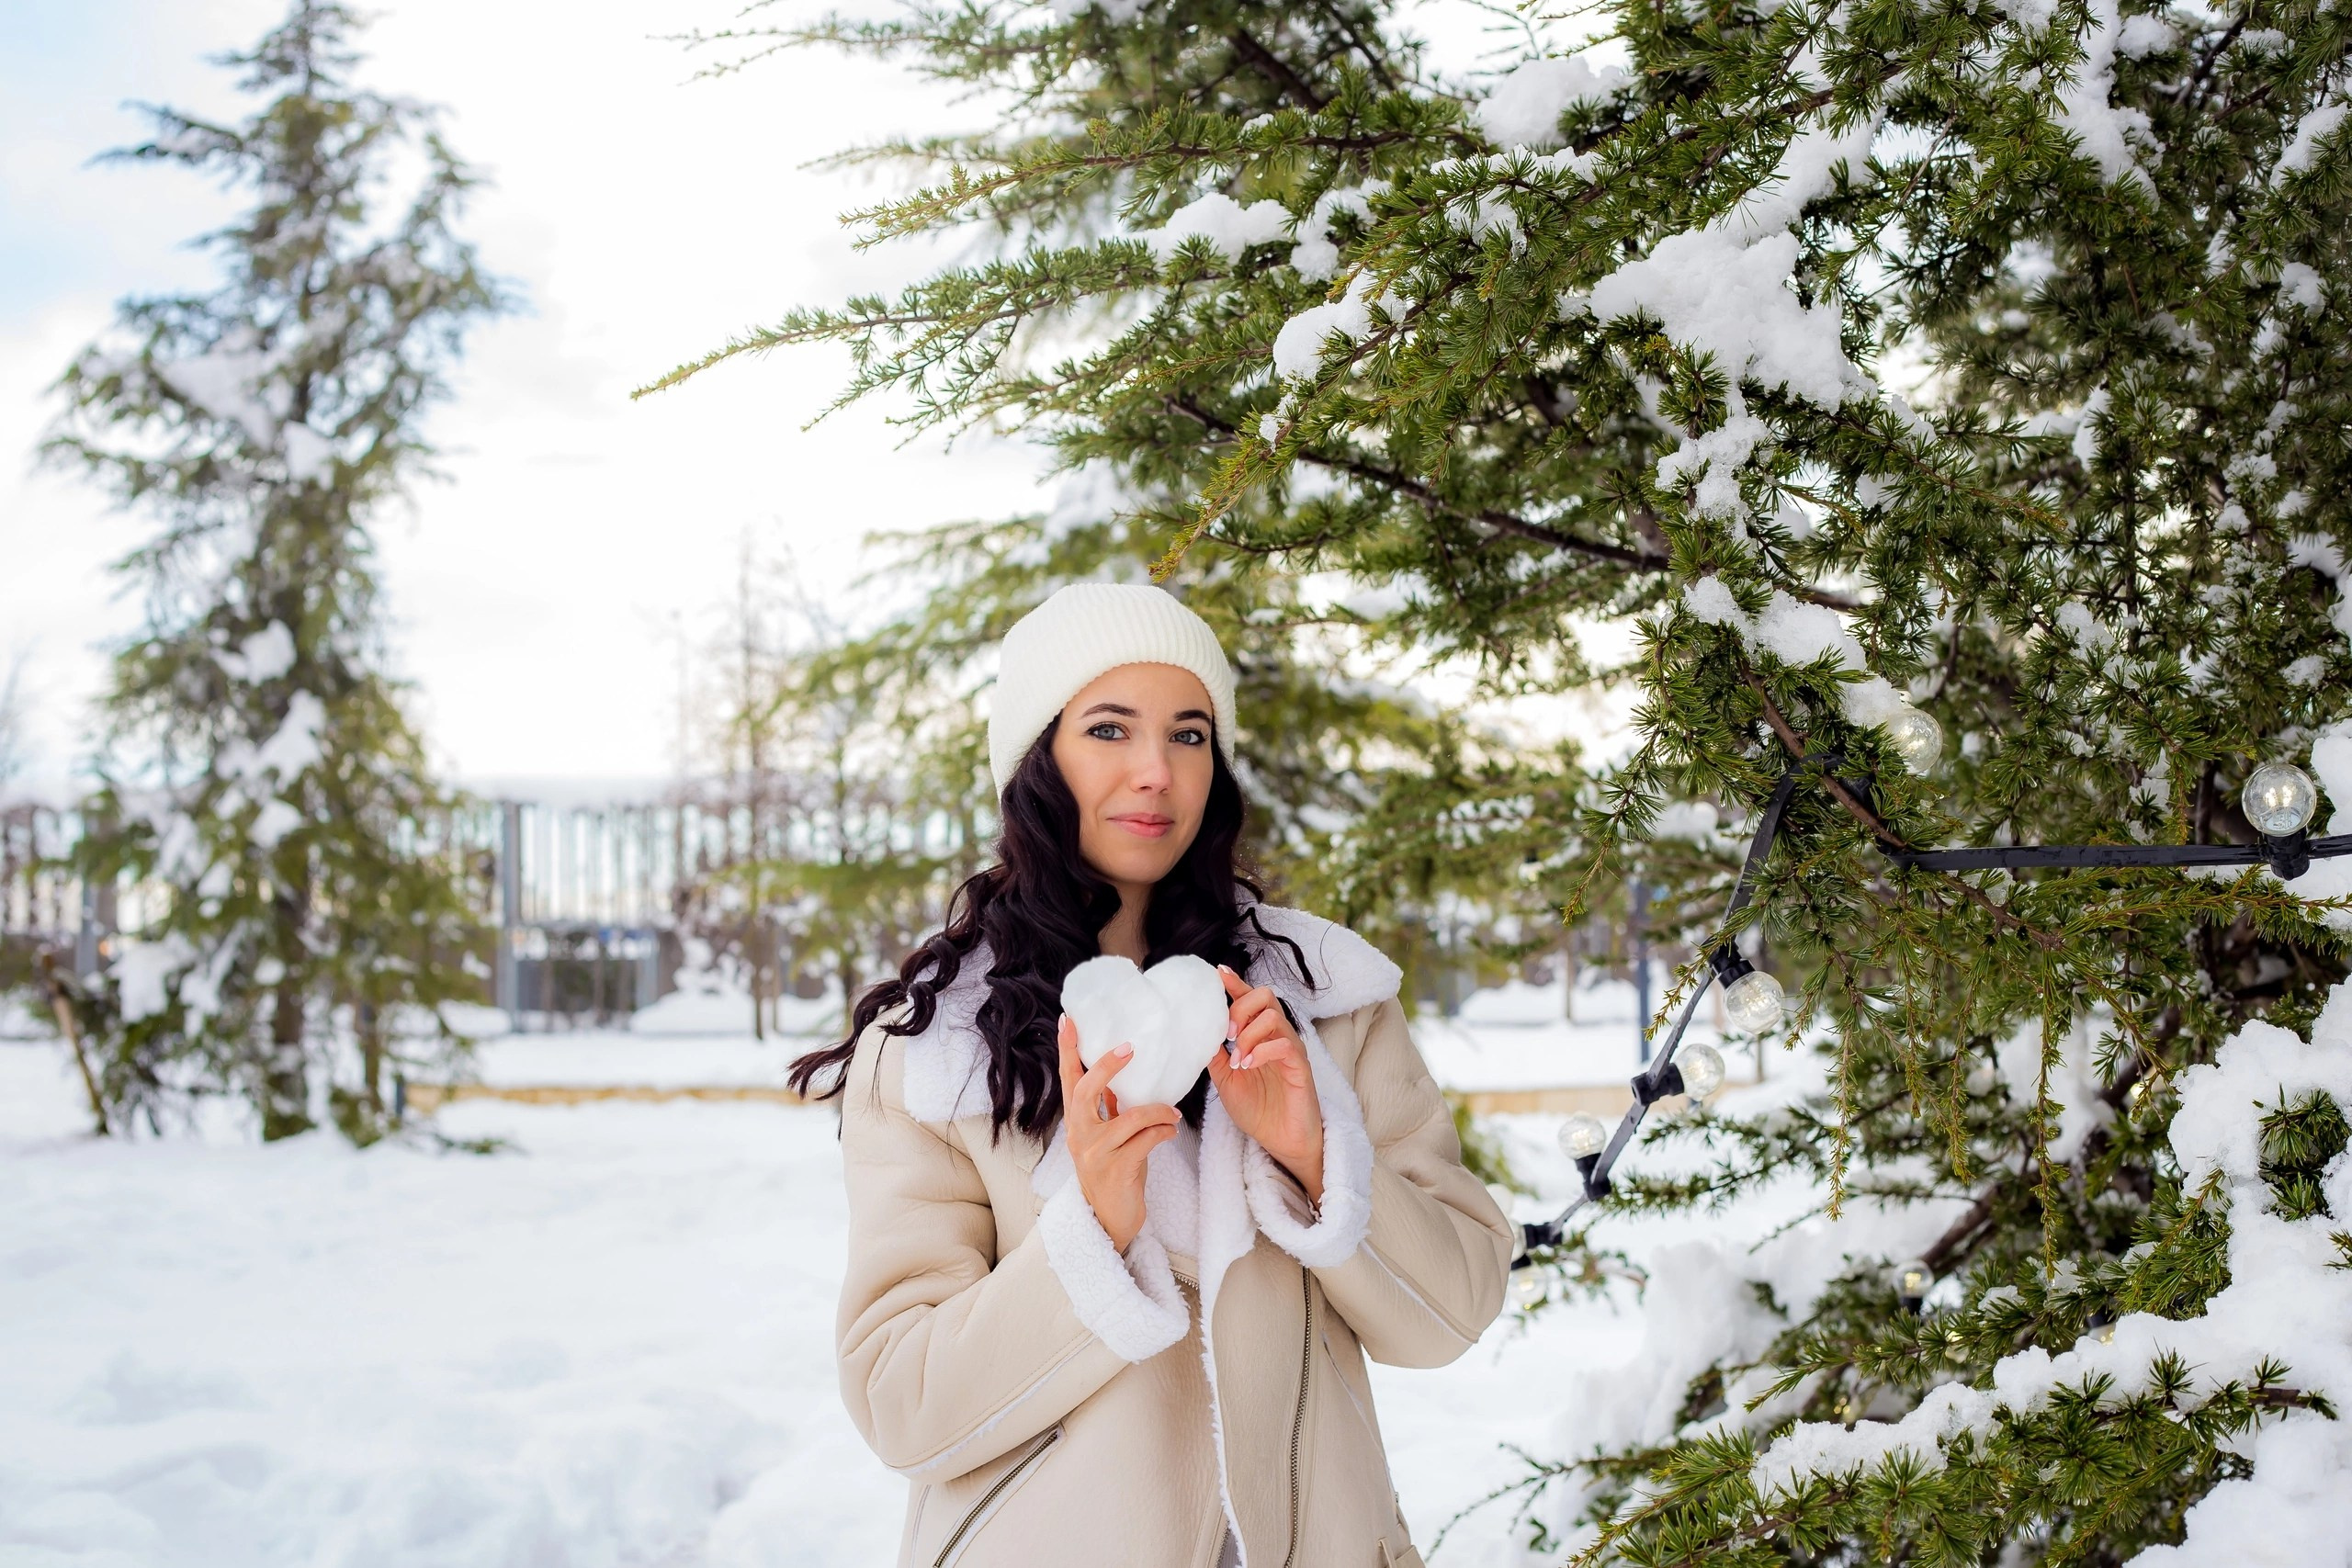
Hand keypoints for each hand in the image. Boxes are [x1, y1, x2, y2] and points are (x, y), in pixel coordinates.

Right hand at [1056, 1013, 1180, 1252]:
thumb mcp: (1105, 1138)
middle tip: (1131, 1047)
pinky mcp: (1117, 1170)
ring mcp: (1096, 1154)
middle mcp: (1079, 1135)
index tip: (1069, 1019)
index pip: (1068, 1080)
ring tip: (1173, 1110)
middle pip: (1086, 1091)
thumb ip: (1108, 1109)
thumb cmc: (1112, 1174)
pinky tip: (1171, 1130)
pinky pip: (1146, 1140)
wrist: (1109, 1221)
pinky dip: (1163, 1130)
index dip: (1068, 1050)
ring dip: (1157, 1109)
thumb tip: (1117, 1076)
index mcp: (1076, 1122)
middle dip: (1108, 1067)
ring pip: (1128, 1117)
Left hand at [1205, 964, 1323, 1204]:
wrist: (1280, 1140)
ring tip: (1237, 1058)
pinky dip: (1262, 1050)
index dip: (1235, 982)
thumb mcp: (1225, 1080)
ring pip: (1274, 1017)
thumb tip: (1195, 1032)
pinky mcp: (1300, 1067)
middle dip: (1240, 1008)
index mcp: (1259, 1035)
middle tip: (1227, 1035)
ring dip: (1249, 1033)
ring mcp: (1291, 1049)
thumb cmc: (1257, 1109)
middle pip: (1265, 996)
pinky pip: (1285, 1044)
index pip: (1250, 998)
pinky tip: (1248, 1066)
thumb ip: (1215, 1054)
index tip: (1216, 973)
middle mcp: (1277, 1036)